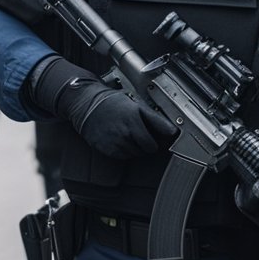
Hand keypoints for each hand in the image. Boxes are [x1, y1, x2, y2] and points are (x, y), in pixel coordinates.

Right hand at [28, 56, 177, 158]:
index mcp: (134, 120)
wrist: (86, 105)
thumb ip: (155, 119)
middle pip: (146, 150)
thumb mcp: (135, 104)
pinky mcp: (106, 150)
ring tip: (127, 134)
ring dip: (135, 147)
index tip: (158, 138)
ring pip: (135, 154)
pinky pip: (122, 156)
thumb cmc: (112, 102)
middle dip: (146, 144)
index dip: (158, 141)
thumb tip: (172, 131)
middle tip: (140, 133)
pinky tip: (119, 139)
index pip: (154, 143)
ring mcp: (115, 143)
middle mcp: (125, 133)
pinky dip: (123, 150)